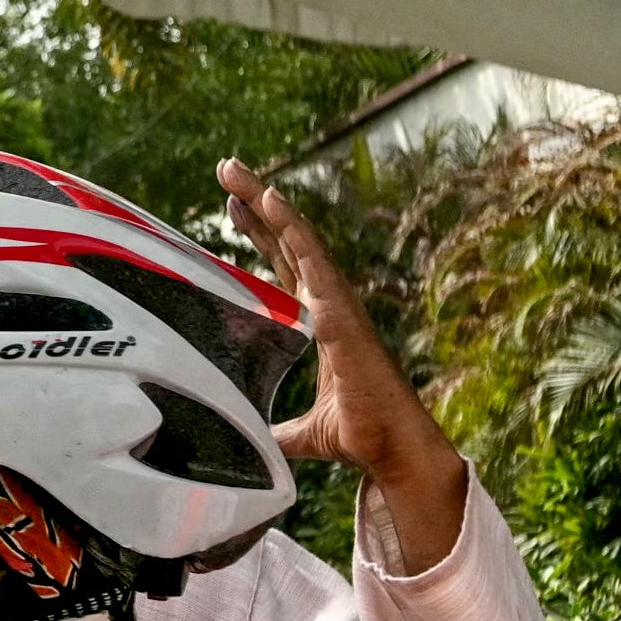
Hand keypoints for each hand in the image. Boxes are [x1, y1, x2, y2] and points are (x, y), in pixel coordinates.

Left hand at [218, 159, 468, 568]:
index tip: (233, 204)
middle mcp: (329, 305)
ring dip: (269, 205)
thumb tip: (251, 441)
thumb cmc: (359, 437)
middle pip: (288, 242)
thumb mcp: (303, 432)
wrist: (393, 453)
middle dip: (258, 204)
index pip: (284, 265)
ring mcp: (337, 308)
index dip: (260, 232)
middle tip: (227, 167)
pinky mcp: (342, 319)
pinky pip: (315, 266)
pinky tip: (274, 203)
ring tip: (239, 173)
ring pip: (299, 242)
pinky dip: (295, 232)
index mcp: (319, 321)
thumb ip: (278, 430)